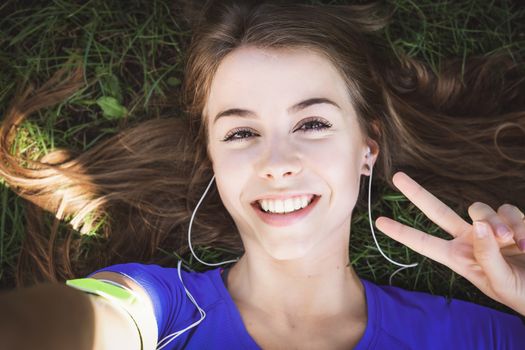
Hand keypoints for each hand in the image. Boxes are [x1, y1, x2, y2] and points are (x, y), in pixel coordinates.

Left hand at [375, 171, 524, 315]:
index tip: (379, 222)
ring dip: (495, 224)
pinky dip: (519, 224)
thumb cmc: (521, 292)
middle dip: (417, 193)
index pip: (424, 243)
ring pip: (479, 209)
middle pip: (437, 211)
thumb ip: (487, 254)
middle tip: (398, 176)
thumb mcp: (499, 281)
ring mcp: (490, 228)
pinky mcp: (512, 220)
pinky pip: (509, 210)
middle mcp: (469, 239)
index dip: (402, 232)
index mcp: (458, 257)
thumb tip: (477, 224)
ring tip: (513, 244)